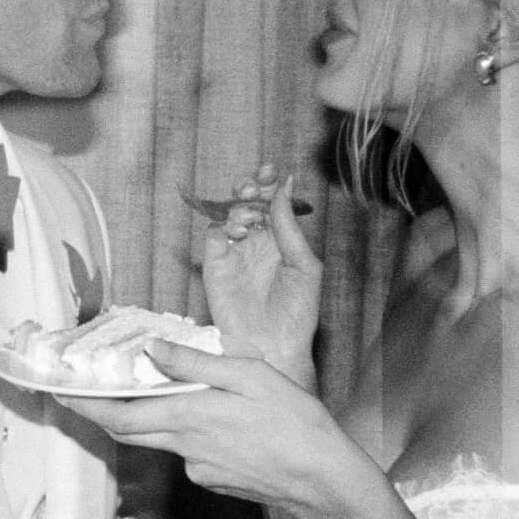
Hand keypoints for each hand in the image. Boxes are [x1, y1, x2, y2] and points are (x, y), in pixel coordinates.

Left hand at [63, 339, 382, 518]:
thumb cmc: (295, 423)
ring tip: (188, 389)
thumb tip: (153, 352)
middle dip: (106, 410)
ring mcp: (198, 469)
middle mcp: (185, 448)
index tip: (60, 391)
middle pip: (130, 430)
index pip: (120, 415)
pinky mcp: (214, 481)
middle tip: (89, 388)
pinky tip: (227, 419)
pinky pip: (191, 451)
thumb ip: (197, 363)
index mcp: (190, 417)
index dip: (85, 405)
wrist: (323, 480)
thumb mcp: (251, 375)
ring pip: (165, 437)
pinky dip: (194, 430)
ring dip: (162, 415)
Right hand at [203, 166, 321, 386]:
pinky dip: (223, 224)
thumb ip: (290, 227)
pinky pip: (214, 235)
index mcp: (282, 241)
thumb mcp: (304, 266)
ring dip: (238, 205)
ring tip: (250, 215)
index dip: (269, 184)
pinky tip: (238, 229)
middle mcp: (257, 244)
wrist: (274, 348)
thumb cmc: (297, 315)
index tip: (270, 171)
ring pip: (230, 215)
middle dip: (250, 188)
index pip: (272, 203)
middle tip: (253, 185)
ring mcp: (235, 254)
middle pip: (248, 203)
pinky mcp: (215, 266)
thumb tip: (285, 185)